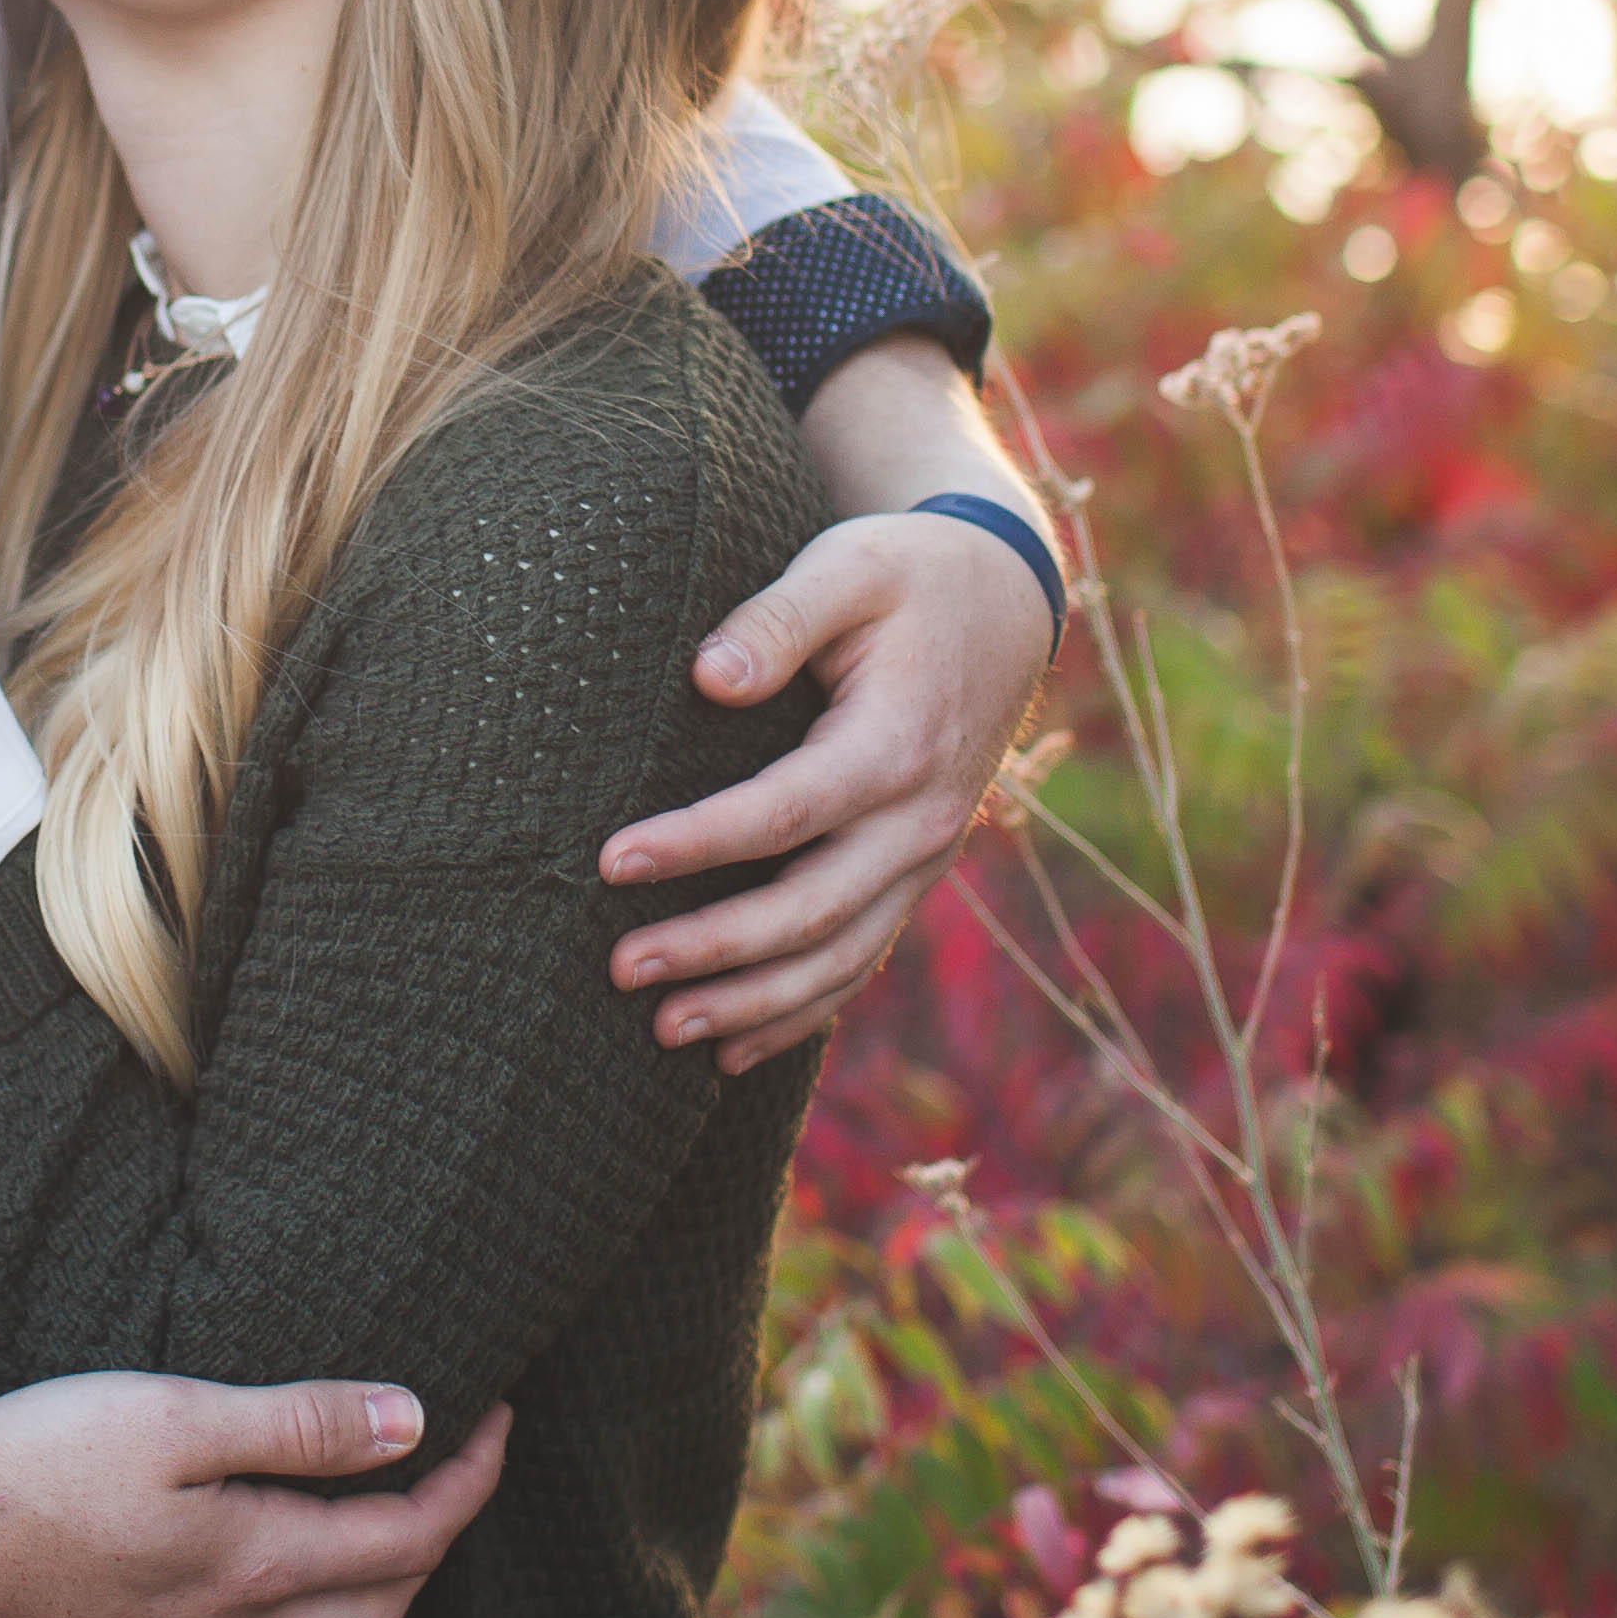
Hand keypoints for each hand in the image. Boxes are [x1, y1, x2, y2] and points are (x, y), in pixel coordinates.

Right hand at [0, 1370, 513, 1617]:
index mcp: (261, 1562)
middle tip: (452, 1463)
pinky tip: (285, 1596)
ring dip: (381, 1599)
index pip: (412, 1537)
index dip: (471, 1480)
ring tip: (382, 1526)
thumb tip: (411, 1420)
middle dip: (440, 1536)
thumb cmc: (37, 1472)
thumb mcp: (173, 1413)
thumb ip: (298, 1424)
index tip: (496, 1418)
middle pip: (387, 1606)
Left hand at [603, 505, 1053, 1071]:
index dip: (697, 843)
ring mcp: (922, 859)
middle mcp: (918, 821)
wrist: (1004, 601)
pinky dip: (799, 1012)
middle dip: (713, 949)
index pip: (784, 814)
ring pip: (838, 958)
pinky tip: (732, 1050)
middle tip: (619, 969)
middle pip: (810, 911)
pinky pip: (859, 960)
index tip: (611, 860)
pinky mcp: (912, 874)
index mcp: (896, 746)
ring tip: (662, 1028)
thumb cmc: (907, 575)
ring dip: (752, 1003)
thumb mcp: (849, 567)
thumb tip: (710, 677)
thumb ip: (779, 619)